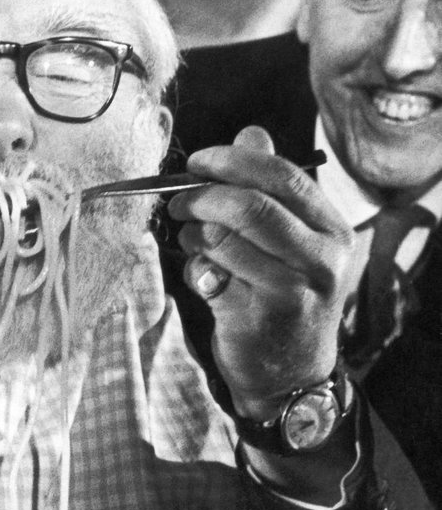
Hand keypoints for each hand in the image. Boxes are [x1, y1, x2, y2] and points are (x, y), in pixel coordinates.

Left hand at [167, 127, 357, 417]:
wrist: (290, 376)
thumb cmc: (282, 299)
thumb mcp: (287, 242)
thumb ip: (269, 190)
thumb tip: (251, 133)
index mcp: (331, 229)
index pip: (283, 175)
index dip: (233, 161)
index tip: (197, 162)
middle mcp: (322, 258)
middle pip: (252, 206)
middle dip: (203, 197)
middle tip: (177, 203)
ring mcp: (295, 290)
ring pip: (226, 240)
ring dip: (194, 236)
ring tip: (191, 243)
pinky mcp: (261, 317)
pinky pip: (213, 276)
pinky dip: (196, 270)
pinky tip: (203, 279)